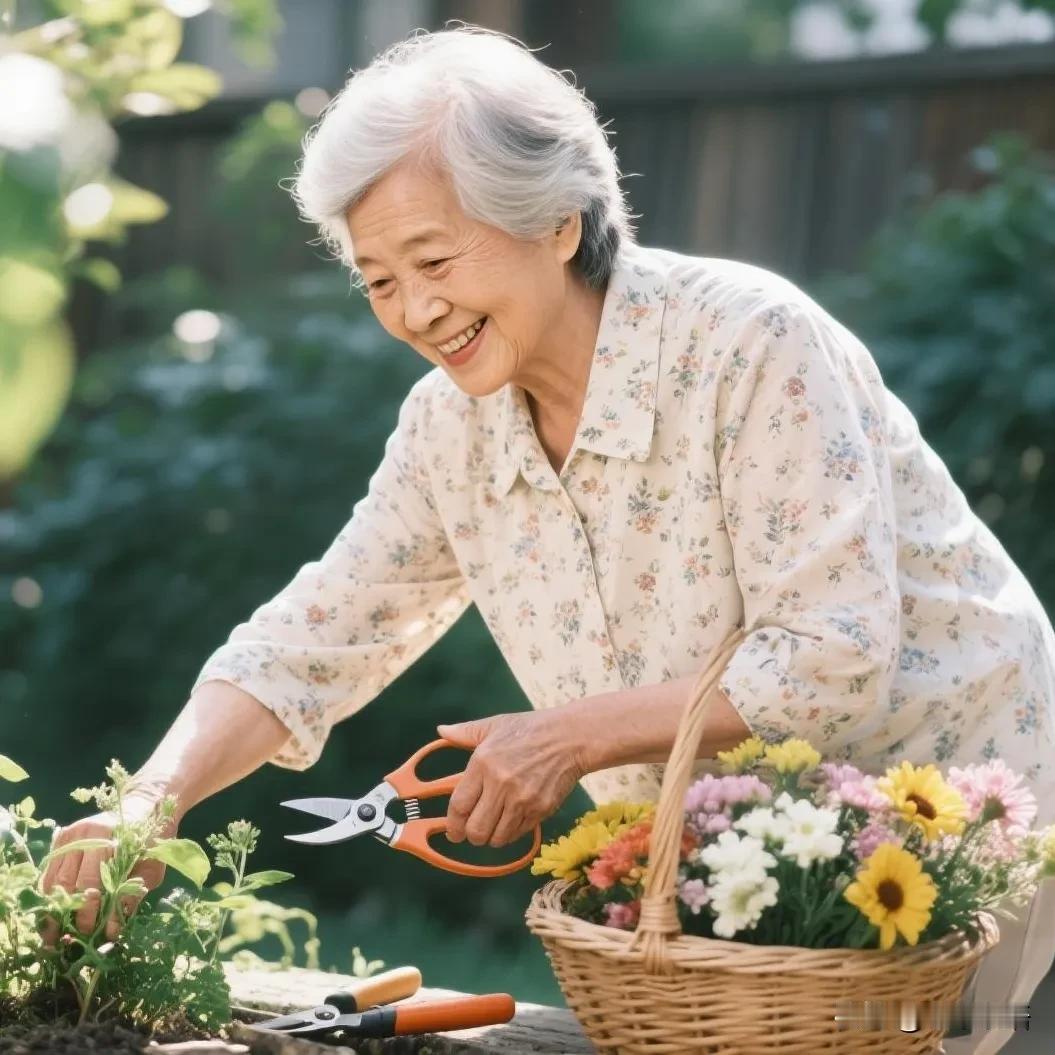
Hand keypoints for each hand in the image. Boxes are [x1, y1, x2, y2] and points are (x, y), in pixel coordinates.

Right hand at [39, 794, 176, 943]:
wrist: (144, 807)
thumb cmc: (150, 840)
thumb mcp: (151, 867)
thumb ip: (132, 895)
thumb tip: (111, 930)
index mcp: (110, 838)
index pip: (93, 883)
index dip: (92, 912)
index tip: (95, 933)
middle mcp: (85, 834)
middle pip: (69, 884)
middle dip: (72, 914)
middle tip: (73, 938)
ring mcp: (70, 835)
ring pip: (54, 880)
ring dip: (55, 909)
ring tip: (56, 933)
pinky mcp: (61, 838)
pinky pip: (48, 872)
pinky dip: (49, 894)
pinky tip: (54, 912)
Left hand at [436, 710, 587, 848]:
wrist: (570, 737)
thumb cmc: (530, 729)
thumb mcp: (496, 725)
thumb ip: (465, 732)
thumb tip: (441, 730)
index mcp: (483, 762)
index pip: (459, 805)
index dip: (452, 823)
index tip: (453, 830)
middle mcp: (500, 784)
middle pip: (476, 829)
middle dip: (470, 835)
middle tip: (472, 832)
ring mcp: (522, 800)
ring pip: (497, 837)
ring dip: (491, 837)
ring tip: (493, 826)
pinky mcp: (541, 810)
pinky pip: (518, 834)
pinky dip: (511, 833)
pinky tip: (511, 821)